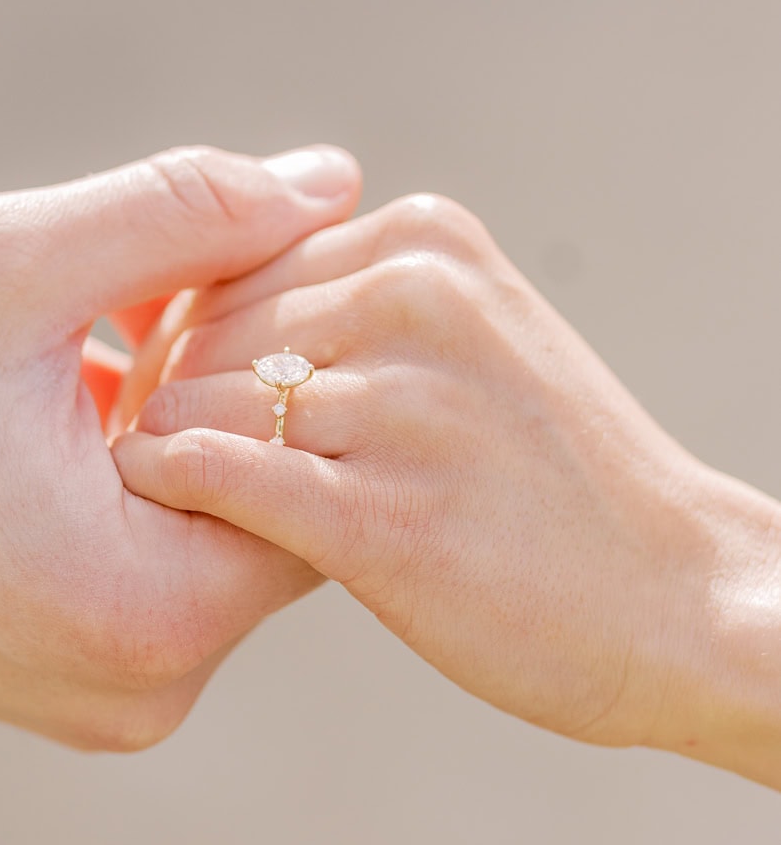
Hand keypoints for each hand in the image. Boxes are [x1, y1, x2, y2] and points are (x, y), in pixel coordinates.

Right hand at [0, 145, 360, 748]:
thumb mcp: (10, 269)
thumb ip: (187, 214)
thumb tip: (331, 179)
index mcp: (149, 612)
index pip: (322, 467)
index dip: (292, 350)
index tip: (227, 274)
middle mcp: (145, 688)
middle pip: (280, 505)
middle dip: (242, 385)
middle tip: (174, 293)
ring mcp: (107, 697)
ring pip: (219, 528)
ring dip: (189, 423)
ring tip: (111, 341)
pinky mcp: (67, 680)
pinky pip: (160, 562)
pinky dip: (143, 474)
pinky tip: (79, 400)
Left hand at [114, 195, 780, 785]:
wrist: (676, 602)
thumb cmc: (550, 480)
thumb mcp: (468, 335)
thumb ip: (353, 299)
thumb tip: (202, 296)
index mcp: (425, 241)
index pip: (233, 266)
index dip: (190, 339)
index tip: (193, 402)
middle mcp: (413, 300)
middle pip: (206, 332)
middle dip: (173, 397)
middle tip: (178, 463)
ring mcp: (402, 407)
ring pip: (197, 404)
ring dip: (167, 455)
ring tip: (185, 505)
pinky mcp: (384, 516)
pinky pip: (218, 478)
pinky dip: (173, 491)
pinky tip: (170, 515)